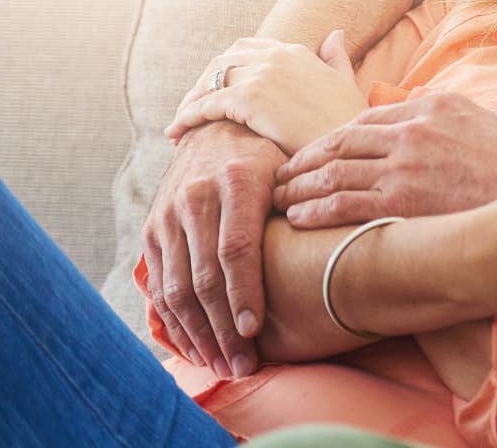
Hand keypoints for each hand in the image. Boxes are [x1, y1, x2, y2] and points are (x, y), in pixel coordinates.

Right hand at [143, 120, 285, 378]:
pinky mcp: (153, 231)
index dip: (244, 294)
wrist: (217, 131)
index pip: (235, 248)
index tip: (255, 332)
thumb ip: (310, 202)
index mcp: (237, 181)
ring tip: (223, 365)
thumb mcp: (293, 168)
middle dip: (222, 328)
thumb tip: (343, 245)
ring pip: (176, 287)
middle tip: (243, 366)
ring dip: (198, 334)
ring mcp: (168, 215)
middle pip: (203, 277)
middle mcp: (195, 197)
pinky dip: (174, 322)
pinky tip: (195, 348)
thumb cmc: (272, 159)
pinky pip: (158, 285)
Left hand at [167, 32, 367, 155]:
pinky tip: (178, 132)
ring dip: (191, 99)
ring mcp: (262, 74)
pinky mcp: (249, 98)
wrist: (350, 148)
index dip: (227, 67)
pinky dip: (187, 117)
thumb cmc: (349, 123)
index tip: (215, 88)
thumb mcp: (345, 82)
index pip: (247, 48)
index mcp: (296, 51)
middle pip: (223, 60)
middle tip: (192, 107)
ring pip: (210, 80)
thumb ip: (335, 58)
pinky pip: (206, 104)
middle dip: (203, 82)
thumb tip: (335, 34)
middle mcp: (276, 56)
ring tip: (180, 123)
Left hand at [273, 92, 496, 226]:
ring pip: (333, 172)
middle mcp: (411, 131)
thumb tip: (408, 109)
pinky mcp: (402, 202)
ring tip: (281, 199)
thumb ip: (437, 112)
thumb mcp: (475, 119)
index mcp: (428, 108)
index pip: (363, 120)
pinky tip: (300, 218)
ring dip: (300, 186)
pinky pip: (344, 203)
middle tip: (282, 175)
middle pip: (339, 142)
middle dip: (303, 160)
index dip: (330, 139)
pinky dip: (315, 209)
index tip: (313, 155)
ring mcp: (405, 166)